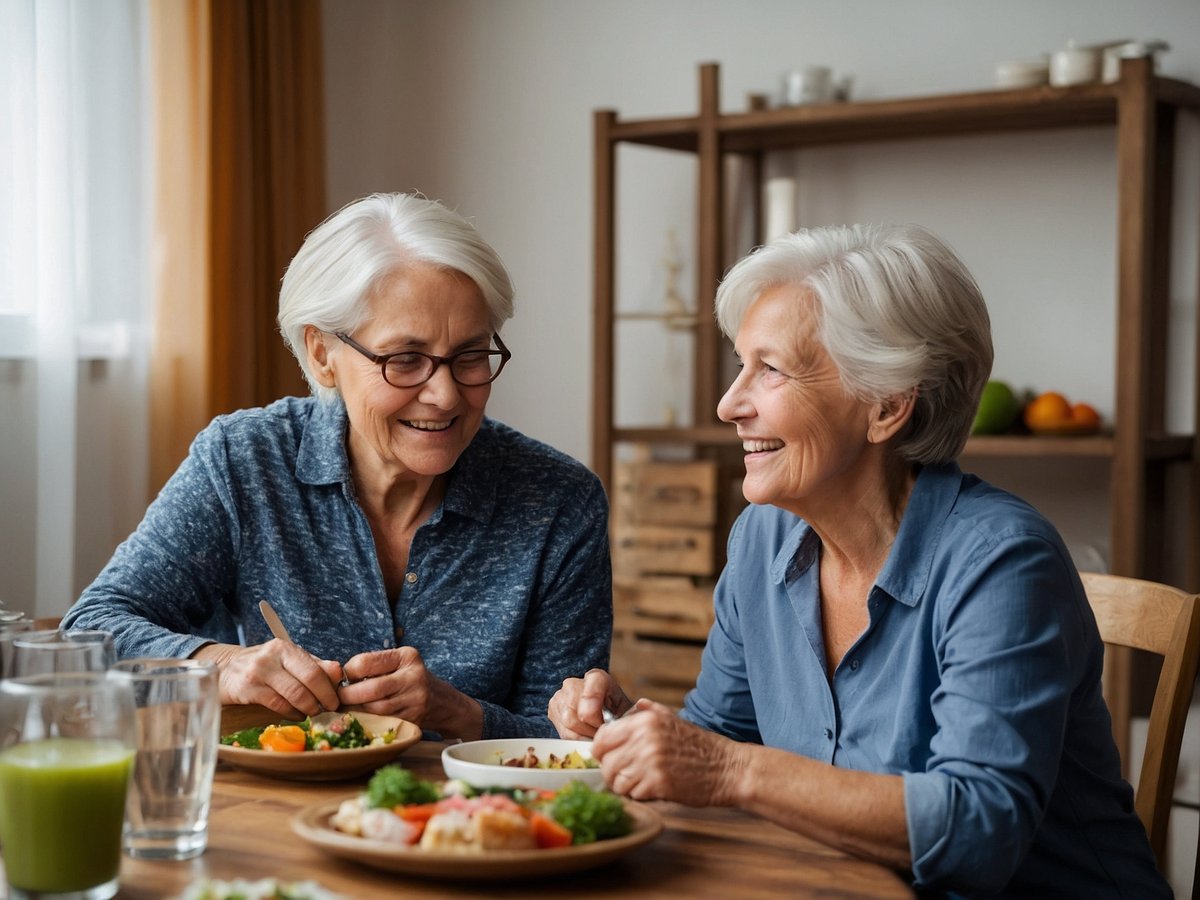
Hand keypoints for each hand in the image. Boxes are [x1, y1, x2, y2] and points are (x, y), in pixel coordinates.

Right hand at [197, 639, 342, 717]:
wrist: (226, 672)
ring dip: (309, 708)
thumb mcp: (288, 662)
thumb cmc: (263, 668)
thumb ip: (313, 666)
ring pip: (295, 695)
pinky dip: (293, 713)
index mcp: (286, 648)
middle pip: (308, 680)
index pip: (316, 668)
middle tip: (328, 709)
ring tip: (312, 712)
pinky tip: (297, 715)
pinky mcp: (248, 689)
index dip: (330, 687)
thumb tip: (339, 672)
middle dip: (323, 699)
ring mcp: (258, 672)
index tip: (337, 699)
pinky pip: (278, 705)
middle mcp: (272, 656)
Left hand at [336, 647, 433, 722]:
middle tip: (338, 697)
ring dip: (357, 709)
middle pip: (372, 689)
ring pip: (376, 708)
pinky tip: (362, 716)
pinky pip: (383, 720)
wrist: (441, 702)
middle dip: (348, 695)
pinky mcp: (413, 719)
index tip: (342, 678)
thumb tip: (337, 676)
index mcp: (406, 657)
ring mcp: (415, 700)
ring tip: (347, 706)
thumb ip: (372, 665)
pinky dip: (368, 719)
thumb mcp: (397, 663)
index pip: (366, 662)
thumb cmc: (408, 679)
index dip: (348, 672)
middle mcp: (414, 677)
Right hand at [548, 668, 632, 738]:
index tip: (601, 724)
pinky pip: (561, 729)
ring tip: (594, 736)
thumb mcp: (626, 713)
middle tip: (601, 735)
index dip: (594, 706)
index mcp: (597, 678)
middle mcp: (575, 683)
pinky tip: (584, 737)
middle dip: (590, 729)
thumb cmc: (616, 716)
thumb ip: (627, 715)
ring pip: (567, 721)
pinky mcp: (553, 709)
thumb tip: (624, 718)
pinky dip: (574, 738)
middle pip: (576, 710)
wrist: (602, 717)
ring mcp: (561, 695)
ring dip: (582, 735)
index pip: (593, 684)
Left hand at [592, 700, 742, 806]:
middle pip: (605, 762)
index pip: (601, 738)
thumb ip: (650, 711)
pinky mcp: (658, 783)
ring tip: (642, 783)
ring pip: (616, 781)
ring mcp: (650, 761)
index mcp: (645, 720)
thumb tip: (635, 706)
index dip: (601, 751)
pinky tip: (654, 789)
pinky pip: (632, 794)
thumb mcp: (674, 719)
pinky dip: (639, 796)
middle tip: (627, 775)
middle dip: (612, 772)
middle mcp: (644, 737)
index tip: (610, 758)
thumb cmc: (701, 747)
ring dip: (625, 786)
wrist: (728, 768)